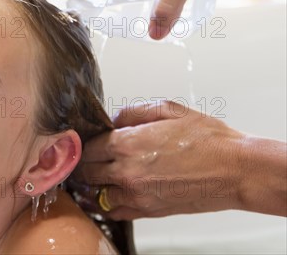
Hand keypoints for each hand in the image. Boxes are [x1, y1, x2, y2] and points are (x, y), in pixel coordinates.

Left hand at [78, 101, 247, 219]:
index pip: (87, 146)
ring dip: (91, 185)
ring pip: (95, 193)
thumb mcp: (168, 109)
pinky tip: (107, 195)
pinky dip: (105, 205)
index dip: (85, 143)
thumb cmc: (209, 140)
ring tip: (93, 176)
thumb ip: (133, 112)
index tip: (86, 142)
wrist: (236, 170)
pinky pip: (114, 212)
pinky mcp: (148, 211)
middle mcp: (126, 171)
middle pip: (86, 171)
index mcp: (128, 144)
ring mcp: (136, 194)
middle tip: (86, 158)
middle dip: (84, 163)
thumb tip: (113, 118)